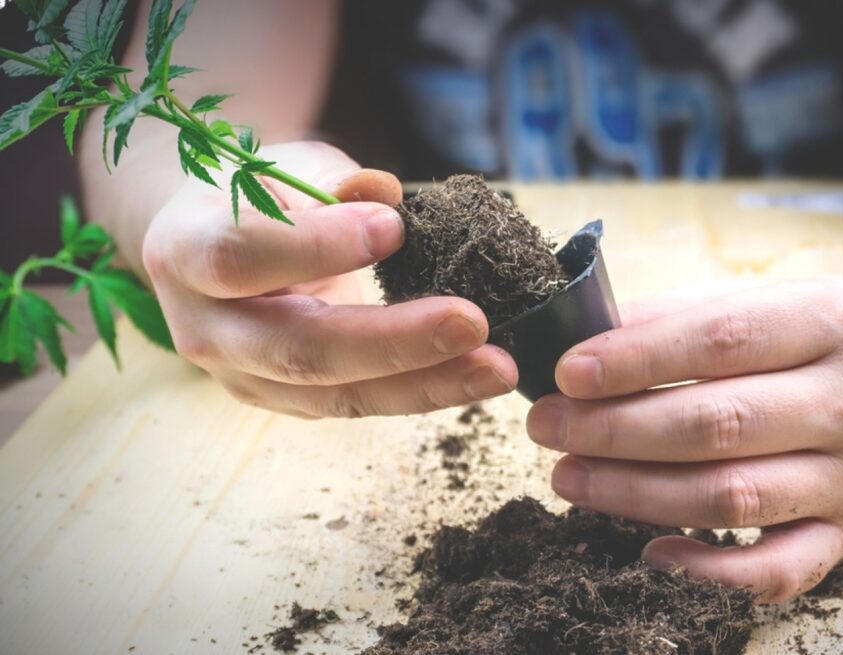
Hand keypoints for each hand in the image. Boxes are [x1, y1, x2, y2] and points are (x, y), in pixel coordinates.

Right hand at [143, 141, 516, 416]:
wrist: (214, 244)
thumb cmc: (251, 193)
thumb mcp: (281, 164)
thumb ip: (329, 180)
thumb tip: (385, 198)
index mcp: (184, 250)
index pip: (240, 257)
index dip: (316, 246)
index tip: (394, 228)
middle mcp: (204, 328)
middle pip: (297, 349)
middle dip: (392, 342)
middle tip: (471, 322)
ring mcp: (244, 376)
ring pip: (336, 395)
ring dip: (425, 384)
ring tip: (496, 367)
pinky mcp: (286, 400)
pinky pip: (358, 403)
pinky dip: (422, 390)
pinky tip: (475, 376)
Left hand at [527, 277, 842, 601]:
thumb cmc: (814, 337)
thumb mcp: (763, 302)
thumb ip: (675, 318)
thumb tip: (581, 345)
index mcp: (829, 321)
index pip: (718, 341)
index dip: (635, 360)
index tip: (566, 373)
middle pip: (715, 423)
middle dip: (613, 429)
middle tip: (546, 426)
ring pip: (730, 495)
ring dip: (634, 492)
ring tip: (569, 476)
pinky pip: (776, 570)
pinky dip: (710, 572)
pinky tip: (651, 553)